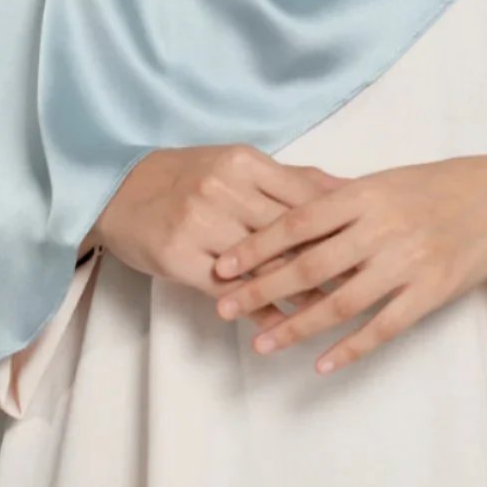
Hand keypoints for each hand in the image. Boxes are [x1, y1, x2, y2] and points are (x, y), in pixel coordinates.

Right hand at [91, 143, 352, 332]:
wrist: (114, 189)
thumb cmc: (184, 176)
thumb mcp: (235, 164)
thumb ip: (289, 179)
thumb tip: (348, 189)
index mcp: (244, 162)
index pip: (303, 196)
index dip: (340, 223)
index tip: (372, 243)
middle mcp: (224, 188)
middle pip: (288, 231)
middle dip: (328, 259)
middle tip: (364, 282)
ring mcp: (200, 222)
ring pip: (261, 262)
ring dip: (298, 290)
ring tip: (332, 310)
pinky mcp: (179, 256)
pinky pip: (228, 288)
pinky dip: (256, 307)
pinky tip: (280, 324)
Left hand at [212, 153, 486, 374]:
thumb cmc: (435, 187)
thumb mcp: (384, 181)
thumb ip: (339, 200)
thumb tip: (285, 216)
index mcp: (364, 194)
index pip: (297, 222)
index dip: (257, 246)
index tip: (222, 265)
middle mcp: (381, 227)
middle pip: (309, 265)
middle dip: (261, 289)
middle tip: (224, 309)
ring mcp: (407, 262)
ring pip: (340, 302)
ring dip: (296, 326)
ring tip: (260, 344)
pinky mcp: (431, 292)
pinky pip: (383, 327)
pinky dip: (349, 348)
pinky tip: (320, 363)